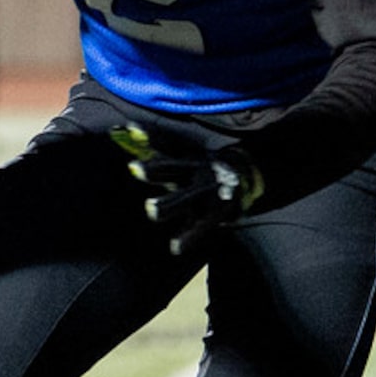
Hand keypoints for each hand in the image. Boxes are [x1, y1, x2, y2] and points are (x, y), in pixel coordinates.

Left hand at [109, 124, 263, 259]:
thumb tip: (128, 128)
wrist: (247, 177)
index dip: (150, 135)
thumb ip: (160, 145)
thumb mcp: (187, 153)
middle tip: (134, 167)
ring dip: (167, 204)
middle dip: (154, 169)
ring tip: (151, 209)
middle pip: (173, 168)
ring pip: (183, 198)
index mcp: (188, 155)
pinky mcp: (214, 213)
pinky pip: (200, 227)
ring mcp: (205, 192)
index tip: (131, 128)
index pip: (167, 143)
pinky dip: (188, 238)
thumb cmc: (205, 165)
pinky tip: (175, 248)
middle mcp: (196, 171)